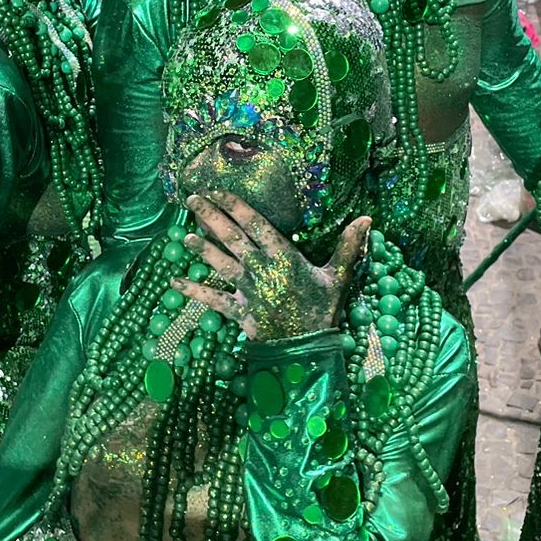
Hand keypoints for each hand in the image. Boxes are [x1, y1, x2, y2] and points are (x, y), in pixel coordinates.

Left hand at [170, 191, 370, 341]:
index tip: (216, 191)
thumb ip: (348, 247)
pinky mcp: (239, 311)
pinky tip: (173, 283)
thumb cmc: (323, 311)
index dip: (235, 205)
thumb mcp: (338, 277)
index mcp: (283, 257)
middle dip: (211, 217)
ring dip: (202, 249)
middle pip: (232, 238)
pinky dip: (193, 292)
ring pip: (220, 264)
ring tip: (185, 234)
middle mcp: (261, 269)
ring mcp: (248, 290)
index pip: (256, 224)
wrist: (309, 350)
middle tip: (192, 200)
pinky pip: (213, 300)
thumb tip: (367, 219)